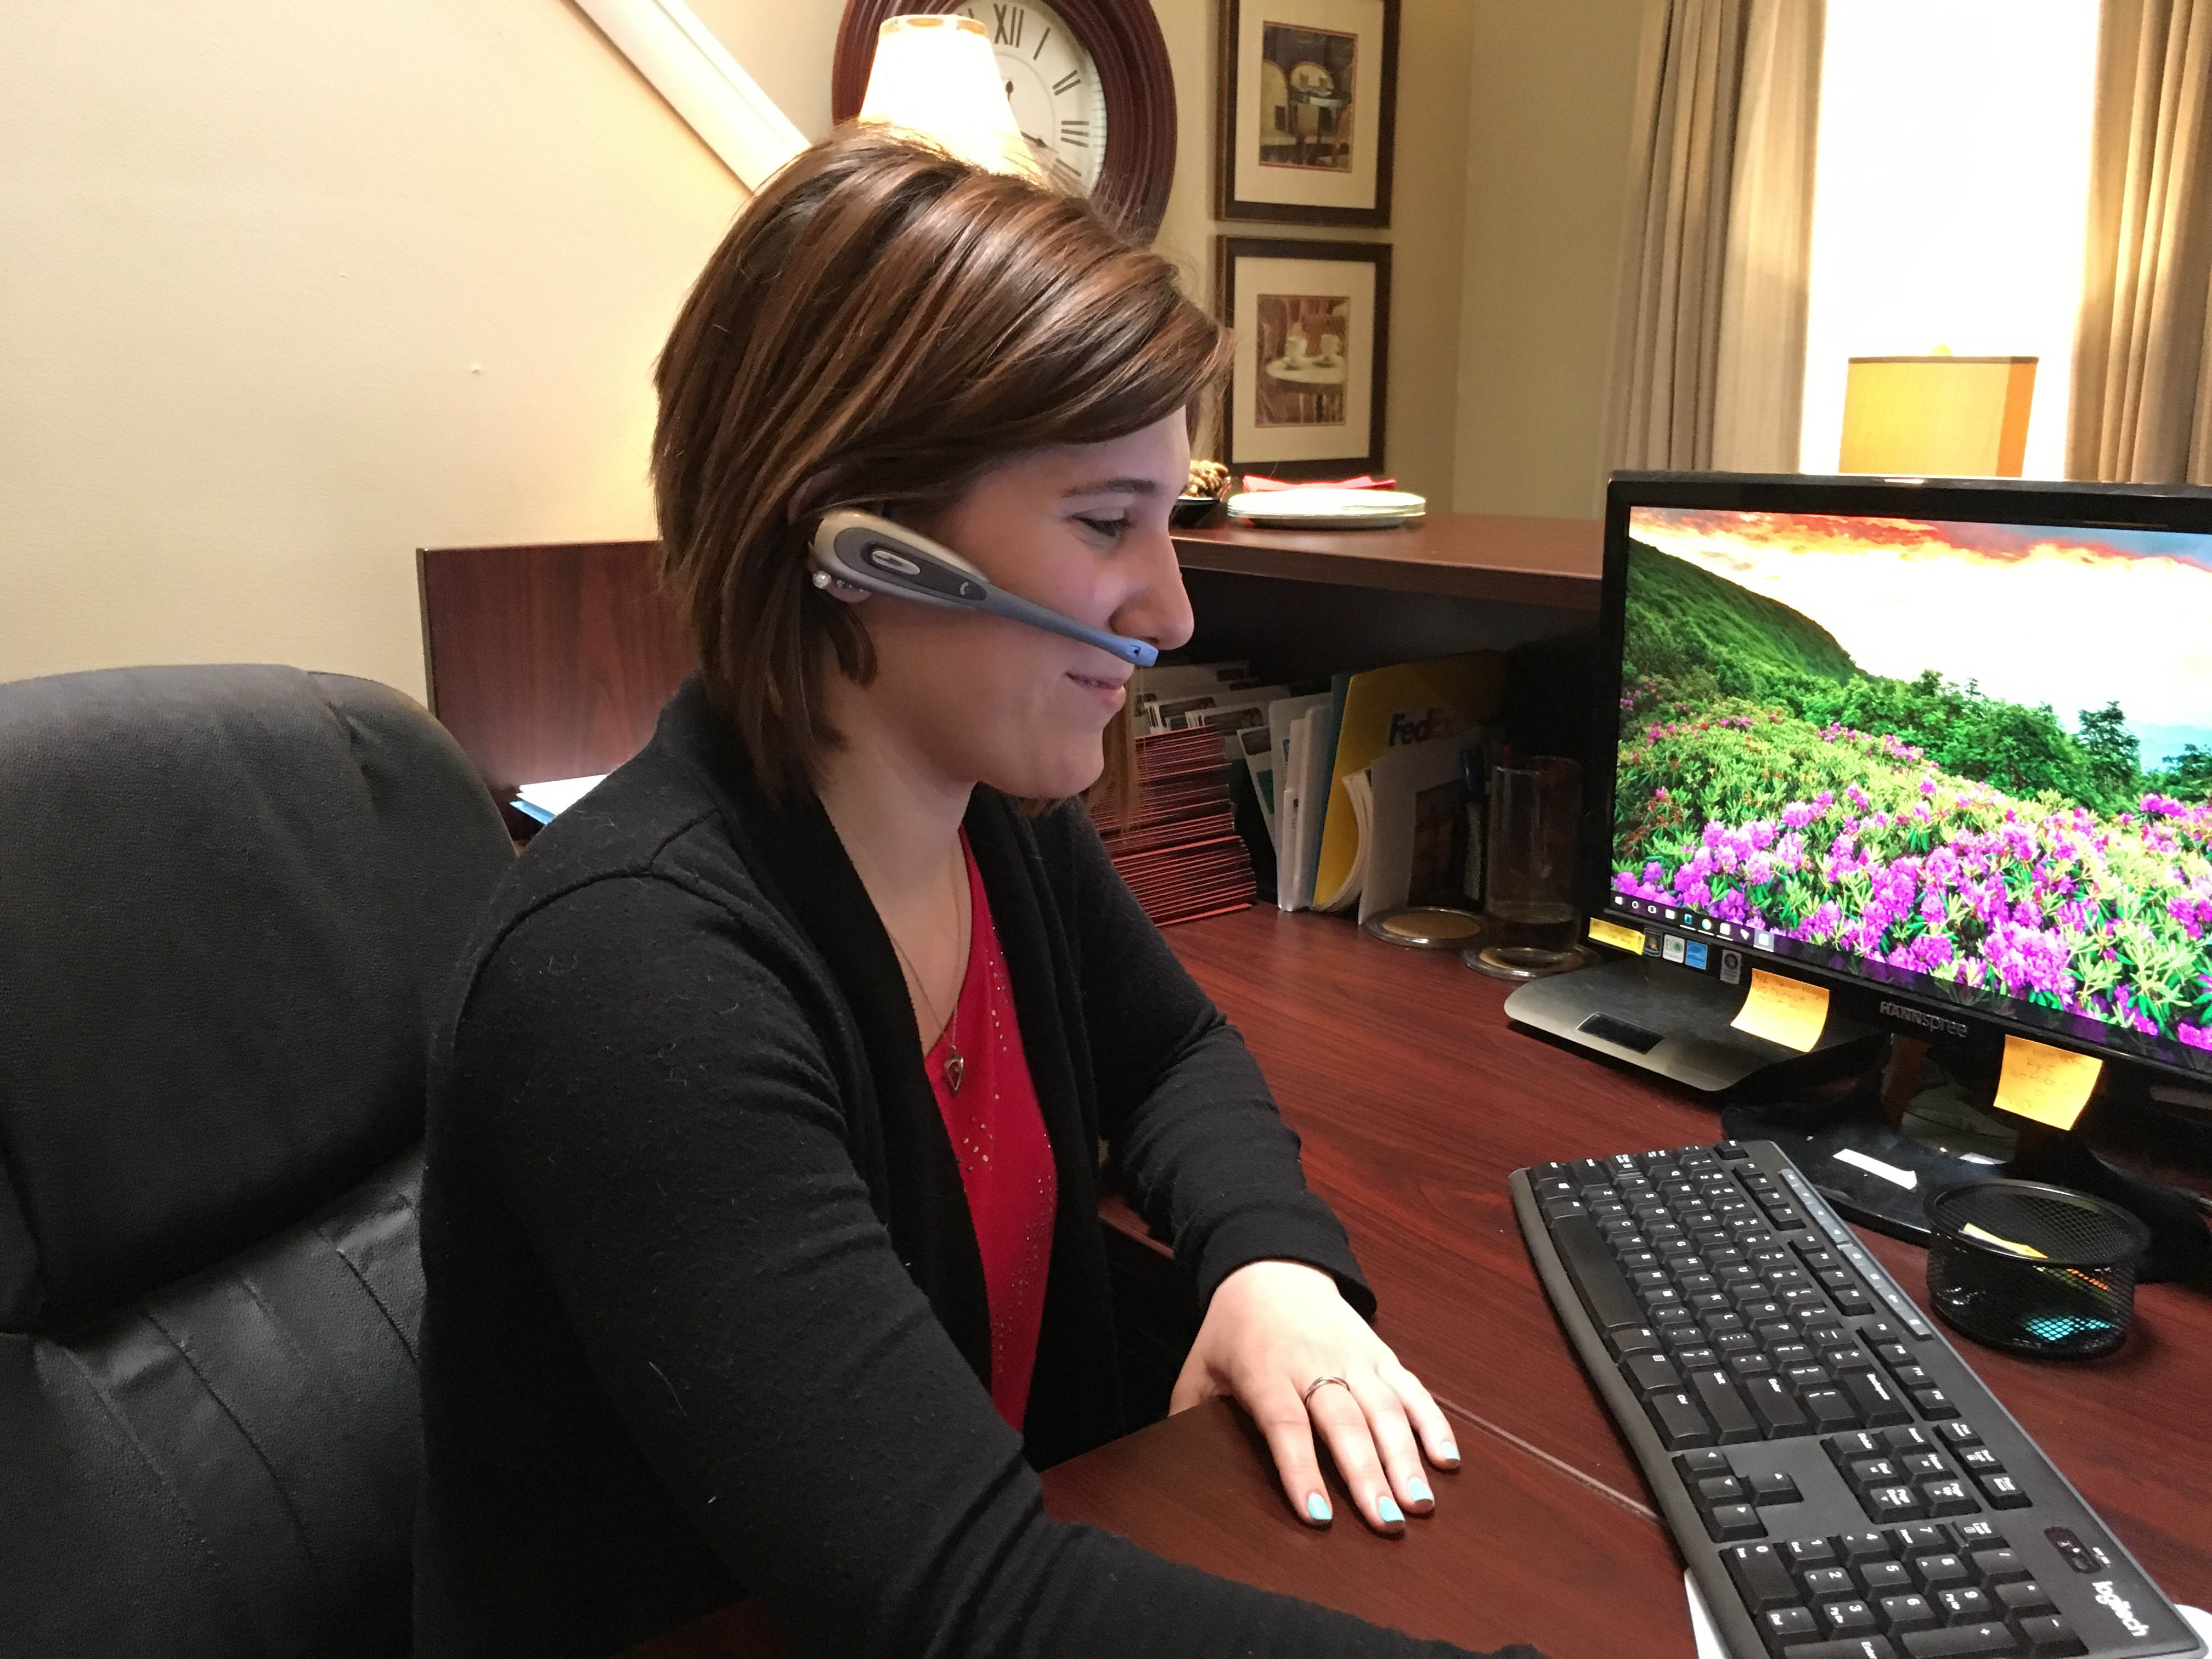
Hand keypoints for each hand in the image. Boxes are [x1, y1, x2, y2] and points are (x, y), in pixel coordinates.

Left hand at [1168, 1259, 1459, 1532]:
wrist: (1270, 1265)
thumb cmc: (1233, 1328)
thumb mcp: (1200, 1368)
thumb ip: (1188, 1416)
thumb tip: (1176, 1470)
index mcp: (1266, 1370)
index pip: (1285, 1425)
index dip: (1301, 1470)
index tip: (1318, 1515)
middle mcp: (1314, 1362)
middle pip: (1345, 1422)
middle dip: (1367, 1474)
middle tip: (1385, 1523)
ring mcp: (1354, 1356)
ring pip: (1385, 1408)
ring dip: (1406, 1457)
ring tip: (1419, 1504)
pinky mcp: (1380, 1352)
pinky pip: (1412, 1389)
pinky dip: (1433, 1424)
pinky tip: (1447, 1460)